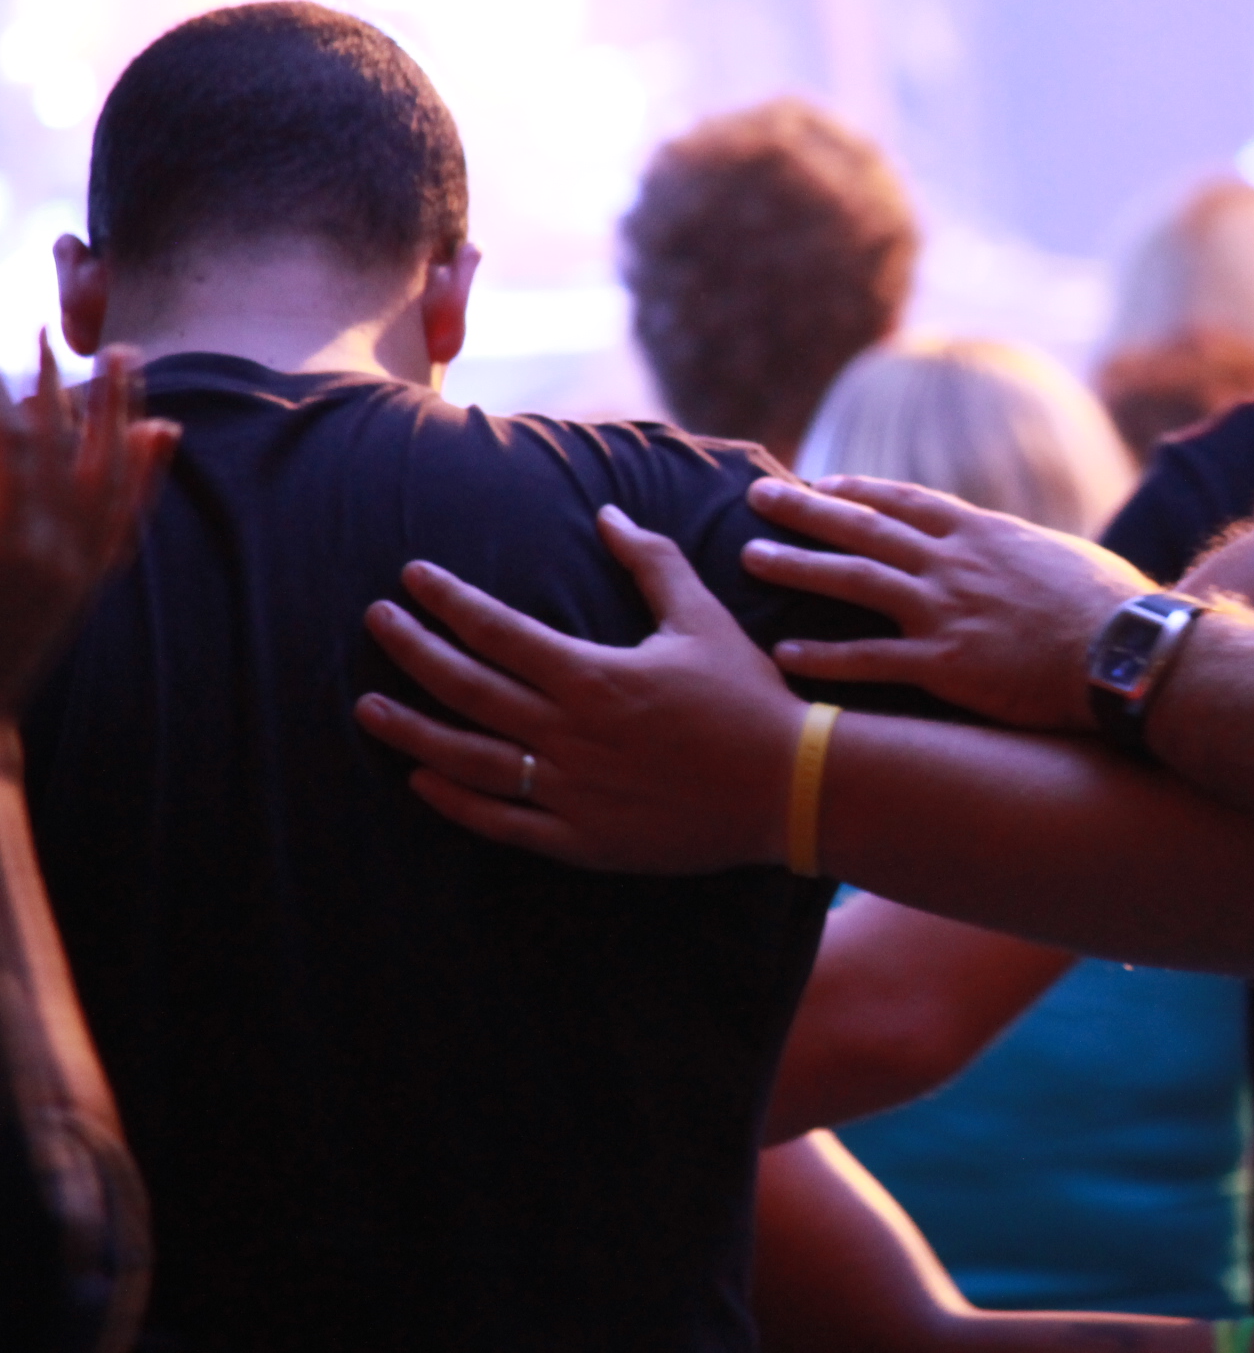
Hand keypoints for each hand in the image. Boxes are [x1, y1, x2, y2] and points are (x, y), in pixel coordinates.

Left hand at [0, 336, 176, 712]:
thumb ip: (126, 504)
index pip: (126, 466)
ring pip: (32, 459)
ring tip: (19, 356)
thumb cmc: (29, 630)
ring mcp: (29, 552)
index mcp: (102, 554)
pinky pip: (0, 482)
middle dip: (73, 390)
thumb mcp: (91, 571)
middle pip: (81, 454)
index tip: (122, 359)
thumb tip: (164, 428)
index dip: (124, 408)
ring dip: (24, 402)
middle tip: (59, 337)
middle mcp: (72, 551)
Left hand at [353, 504, 801, 872]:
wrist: (788, 787)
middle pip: (467, 688)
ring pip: (469, 758)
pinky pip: (502, 820)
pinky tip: (423, 780)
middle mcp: (570, 733)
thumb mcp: (702, 618)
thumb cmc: (748, 697)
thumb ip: (651, 563)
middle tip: (374, 623)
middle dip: (413, 652)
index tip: (413, 579)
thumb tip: (608, 515)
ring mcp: (571, 790)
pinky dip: (456, 802)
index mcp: (593, 675)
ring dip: (412, 731)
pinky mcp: (582, 838)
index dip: (449, 602)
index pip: (497, 631)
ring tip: (366, 708)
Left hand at [742, 475, 1156, 732]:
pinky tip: (785, 653)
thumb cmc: (1117, 610)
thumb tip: (1026, 558)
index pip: (908, 502)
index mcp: (986, 534)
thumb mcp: (1067, 563)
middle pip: (865, 526)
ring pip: (854, 579)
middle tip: (757, 496)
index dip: (859, 491)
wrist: (1131, 651)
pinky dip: (824, 655)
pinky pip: (870, 659)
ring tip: (750, 558)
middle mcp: (956, 563)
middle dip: (806, 508)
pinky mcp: (948, 665)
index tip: (822, 482)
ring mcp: (947, 611)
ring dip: (797, 566)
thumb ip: (1028, 557)